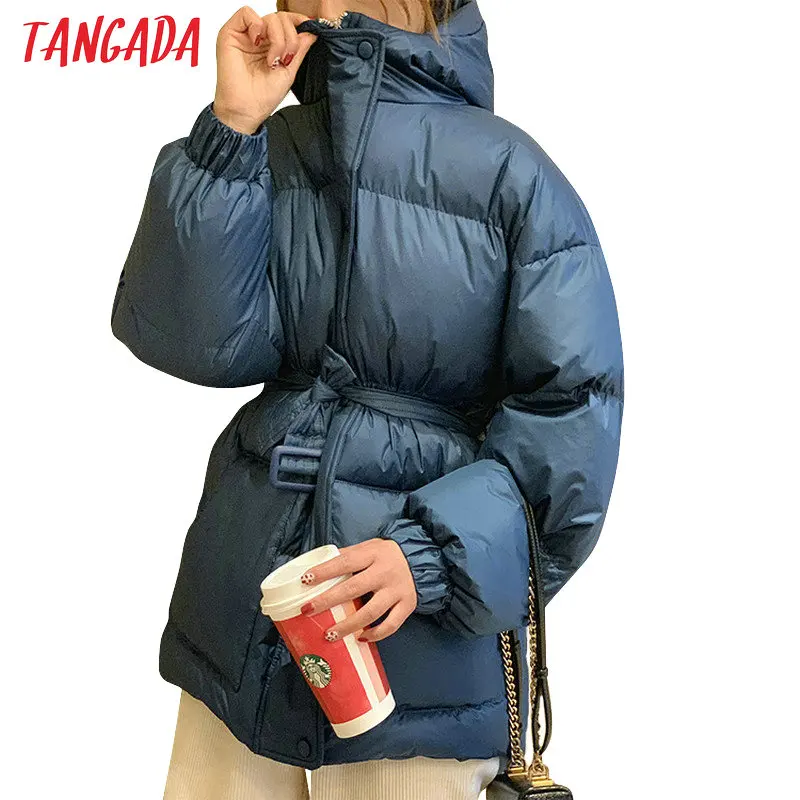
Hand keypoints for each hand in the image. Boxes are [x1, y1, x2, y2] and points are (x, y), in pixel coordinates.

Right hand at [213, 6, 317, 133]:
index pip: (287, 23)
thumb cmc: (263, 97)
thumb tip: (312, 31)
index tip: (309, 26)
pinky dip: (257, 25)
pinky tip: (258, 43)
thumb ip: (300, 50)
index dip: (298, 21)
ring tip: (273, 59)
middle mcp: (259, 39)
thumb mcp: (289, 71)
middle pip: (280, 18)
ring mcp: (245, 35)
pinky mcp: (230, 34)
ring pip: (268, 17)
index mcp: (272, 47)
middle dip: (290, 36)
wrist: (246, 110)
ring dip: (277, 37)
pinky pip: (246, 13)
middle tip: (286, 58)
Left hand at [298, 538, 417, 642]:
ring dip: (348, 625)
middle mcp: (385, 572)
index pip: (345, 562)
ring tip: (329, 634)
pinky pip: (391, 625)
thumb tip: (316, 567)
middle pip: (354, 588)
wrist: (421, 559)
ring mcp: (397, 590)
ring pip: (371, 612)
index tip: (305, 580)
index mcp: (373, 554)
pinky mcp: (407, 605)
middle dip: (328, 600)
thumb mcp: (368, 547)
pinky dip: (375, 634)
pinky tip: (359, 638)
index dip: (324, 572)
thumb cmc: (385, 555)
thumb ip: (347, 556)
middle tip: (308, 610)